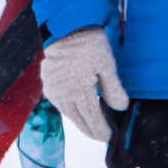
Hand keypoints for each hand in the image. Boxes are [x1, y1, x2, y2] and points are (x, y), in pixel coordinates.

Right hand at [37, 25, 130, 141]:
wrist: (66, 29)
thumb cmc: (90, 46)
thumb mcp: (107, 66)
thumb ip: (113, 90)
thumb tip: (120, 108)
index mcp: (80, 92)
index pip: (92, 119)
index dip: (100, 130)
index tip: (108, 138)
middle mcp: (64, 96)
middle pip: (78, 120)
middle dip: (90, 130)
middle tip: (100, 136)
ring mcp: (54, 91)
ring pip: (68, 114)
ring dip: (79, 122)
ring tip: (90, 127)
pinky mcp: (47, 85)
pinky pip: (59, 104)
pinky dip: (70, 111)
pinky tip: (77, 111)